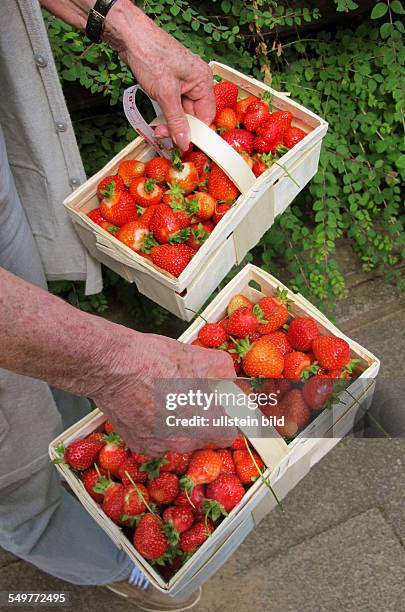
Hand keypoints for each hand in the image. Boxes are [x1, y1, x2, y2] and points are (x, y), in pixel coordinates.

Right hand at [91, 331, 236, 454]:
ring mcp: (160, 448)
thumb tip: (233, 383)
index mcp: (207, 426)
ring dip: (178, 423)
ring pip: (179, 438)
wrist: (114, 365)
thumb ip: (226, 375)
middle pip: (203, 436)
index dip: (226, 417)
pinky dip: (156, 426)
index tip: (219, 405)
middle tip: (191, 394)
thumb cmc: (158, 361)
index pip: (229, 433)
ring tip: (167, 395)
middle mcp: (185, 444)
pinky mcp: (139, 444)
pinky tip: (149, 403)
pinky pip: (157, 439)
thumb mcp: (203, 358)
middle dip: (201, 418)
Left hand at [105, 2, 215, 150]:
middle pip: (194, 115)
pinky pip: (173, 106)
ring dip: (171, 123)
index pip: (206, 115)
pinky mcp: (170, 84)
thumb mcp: (165, 93)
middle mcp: (196, 82)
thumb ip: (176, 121)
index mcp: (203, 81)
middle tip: (164, 135)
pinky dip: (166, 115)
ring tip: (158, 129)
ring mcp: (183, 83)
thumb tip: (185, 143)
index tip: (183, 145)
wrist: (130, 36)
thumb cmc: (151, 56)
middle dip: (179, 127)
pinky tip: (158, 122)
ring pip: (182, 112)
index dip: (196, 132)